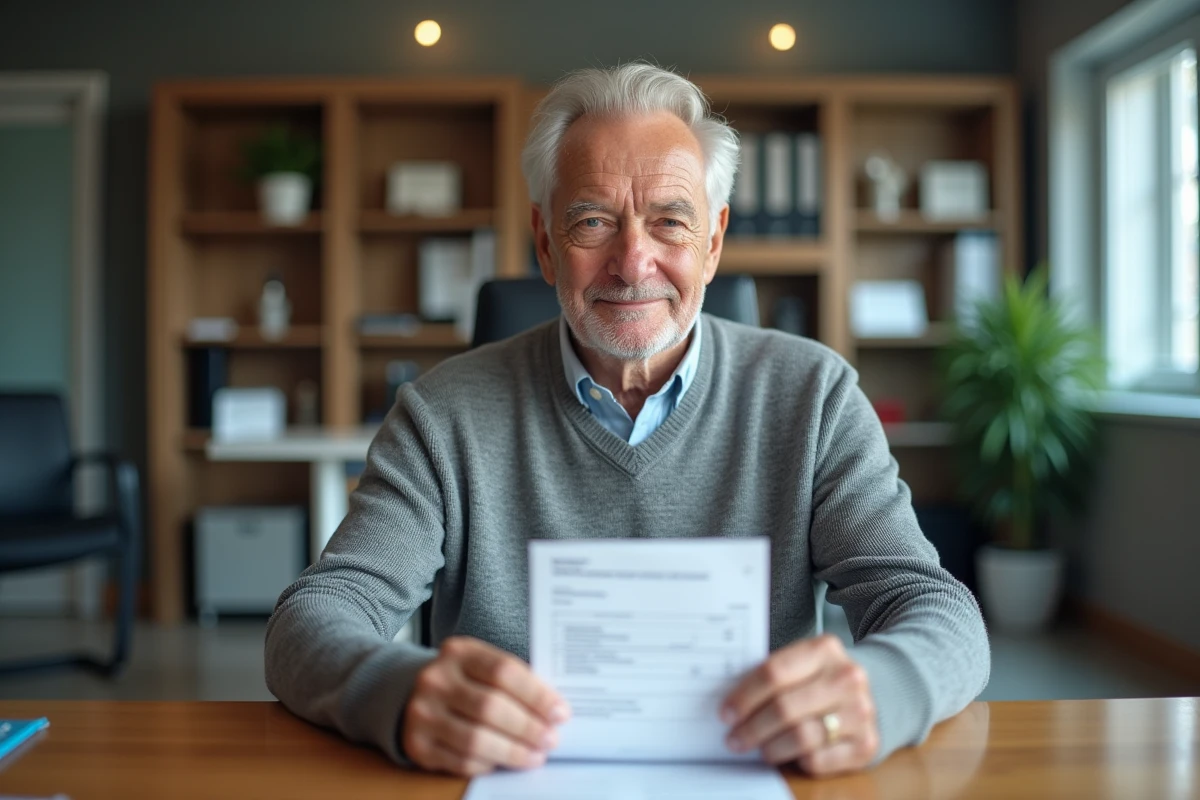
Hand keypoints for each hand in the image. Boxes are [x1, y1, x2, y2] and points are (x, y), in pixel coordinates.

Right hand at [401, 636, 570, 775]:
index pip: (504, 671)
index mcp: (458, 652)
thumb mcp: (484, 666)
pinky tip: (505, 761)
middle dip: (527, 727)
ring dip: (513, 751)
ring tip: (535, 755)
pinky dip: (489, 764)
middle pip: (491, 706)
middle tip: (550, 739)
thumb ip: (515, 681)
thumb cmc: (465, 681)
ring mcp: (422, 713)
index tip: (560, 712)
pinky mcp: (418, 745)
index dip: (536, 695)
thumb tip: (554, 711)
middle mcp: (435, 680)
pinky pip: (461, 761)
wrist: (414, 695)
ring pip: (476, 739)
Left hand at [720, 634, 878, 776]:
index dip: (745, 696)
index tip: (726, 712)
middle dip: (752, 727)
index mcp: (824, 649)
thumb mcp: (800, 664)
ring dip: (770, 747)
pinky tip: (790, 754)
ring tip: (759, 748)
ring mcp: (860, 712)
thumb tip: (729, 702)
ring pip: (801, 737)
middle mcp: (847, 678)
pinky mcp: (866, 744)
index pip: (774, 672)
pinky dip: (797, 760)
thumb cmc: (819, 679)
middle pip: (785, 707)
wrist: (866, 694)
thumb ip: (771, 676)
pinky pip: (818, 759)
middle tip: (734, 738)